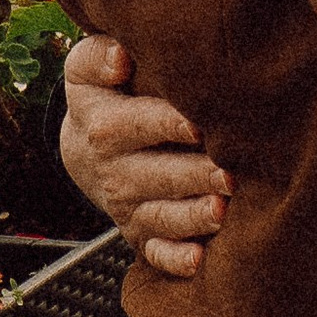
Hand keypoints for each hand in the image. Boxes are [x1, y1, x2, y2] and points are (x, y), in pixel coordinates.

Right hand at [60, 33, 229, 281]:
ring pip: (161, 217)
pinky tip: (198, 260)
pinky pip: (156, 253)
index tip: (199, 123)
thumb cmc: (105, 94)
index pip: (137, 124)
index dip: (168, 123)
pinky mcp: (141, 235)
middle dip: (194, 175)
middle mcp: (115, 173)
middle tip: (230, 173)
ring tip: (221, 212)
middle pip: (157, 175)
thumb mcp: (87, 68)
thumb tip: (121, 58)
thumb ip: (98, 56)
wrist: (86, 145)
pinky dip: (175, 260)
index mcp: (104, 127)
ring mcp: (128, 208)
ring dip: (192, 217)